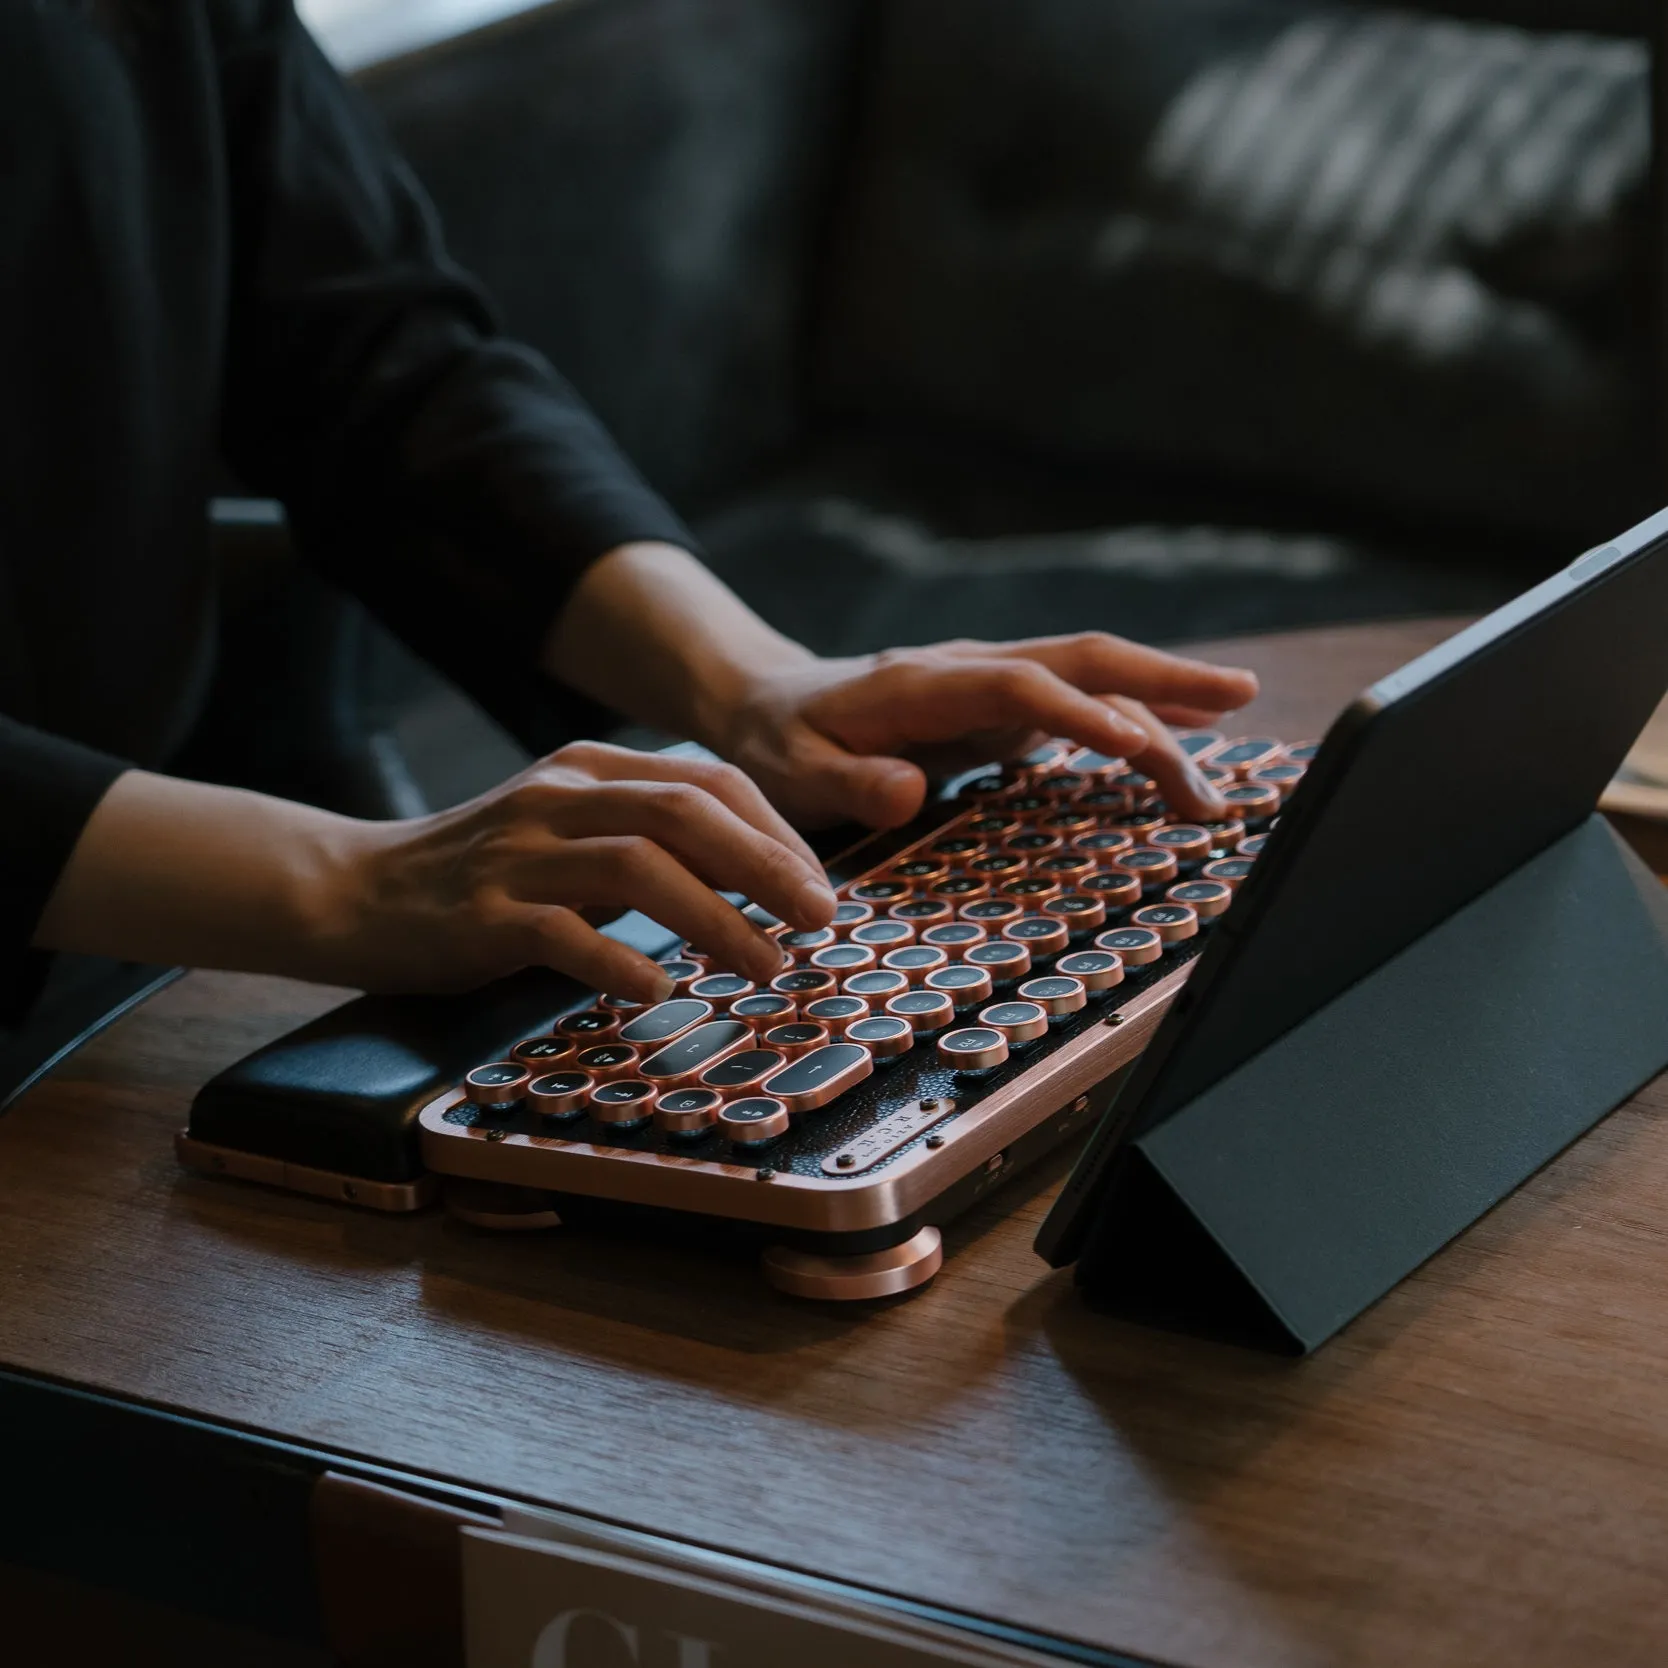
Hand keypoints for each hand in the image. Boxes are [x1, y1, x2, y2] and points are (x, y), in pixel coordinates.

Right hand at [36, 745, 836, 999]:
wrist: (353, 891)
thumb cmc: (483, 874)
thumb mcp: (569, 834)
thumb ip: (647, 841)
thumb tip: (755, 878)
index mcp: (588, 767)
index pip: (706, 780)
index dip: (774, 831)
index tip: (817, 885)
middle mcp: (557, 796)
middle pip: (684, 812)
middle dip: (765, 866)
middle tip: (817, 921)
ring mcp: (517, 853)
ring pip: (636, 866)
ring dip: (715, 918)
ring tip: (765, 964)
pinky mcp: (481, 915)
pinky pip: (563, 934)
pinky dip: (620, 962)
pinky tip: (657, 992)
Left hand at [712, 633, 1260, 829]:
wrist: (768, 701)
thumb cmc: (779, 743)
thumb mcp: (792, 770)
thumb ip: (849, 785)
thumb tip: (910, 791)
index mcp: (921, 683)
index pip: (1016, 687)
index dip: (1077, 713)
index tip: (1134, 744)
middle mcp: (970, 669)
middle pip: (1077, 659)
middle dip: (1158, 676)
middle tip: (1239, 698)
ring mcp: (991, 682)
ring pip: (1090, 676)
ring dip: (1163, 696)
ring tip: (1236, 724)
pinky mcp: (1001, 705)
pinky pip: (1080, 701)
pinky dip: (1136, 711)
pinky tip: (1185, 732)